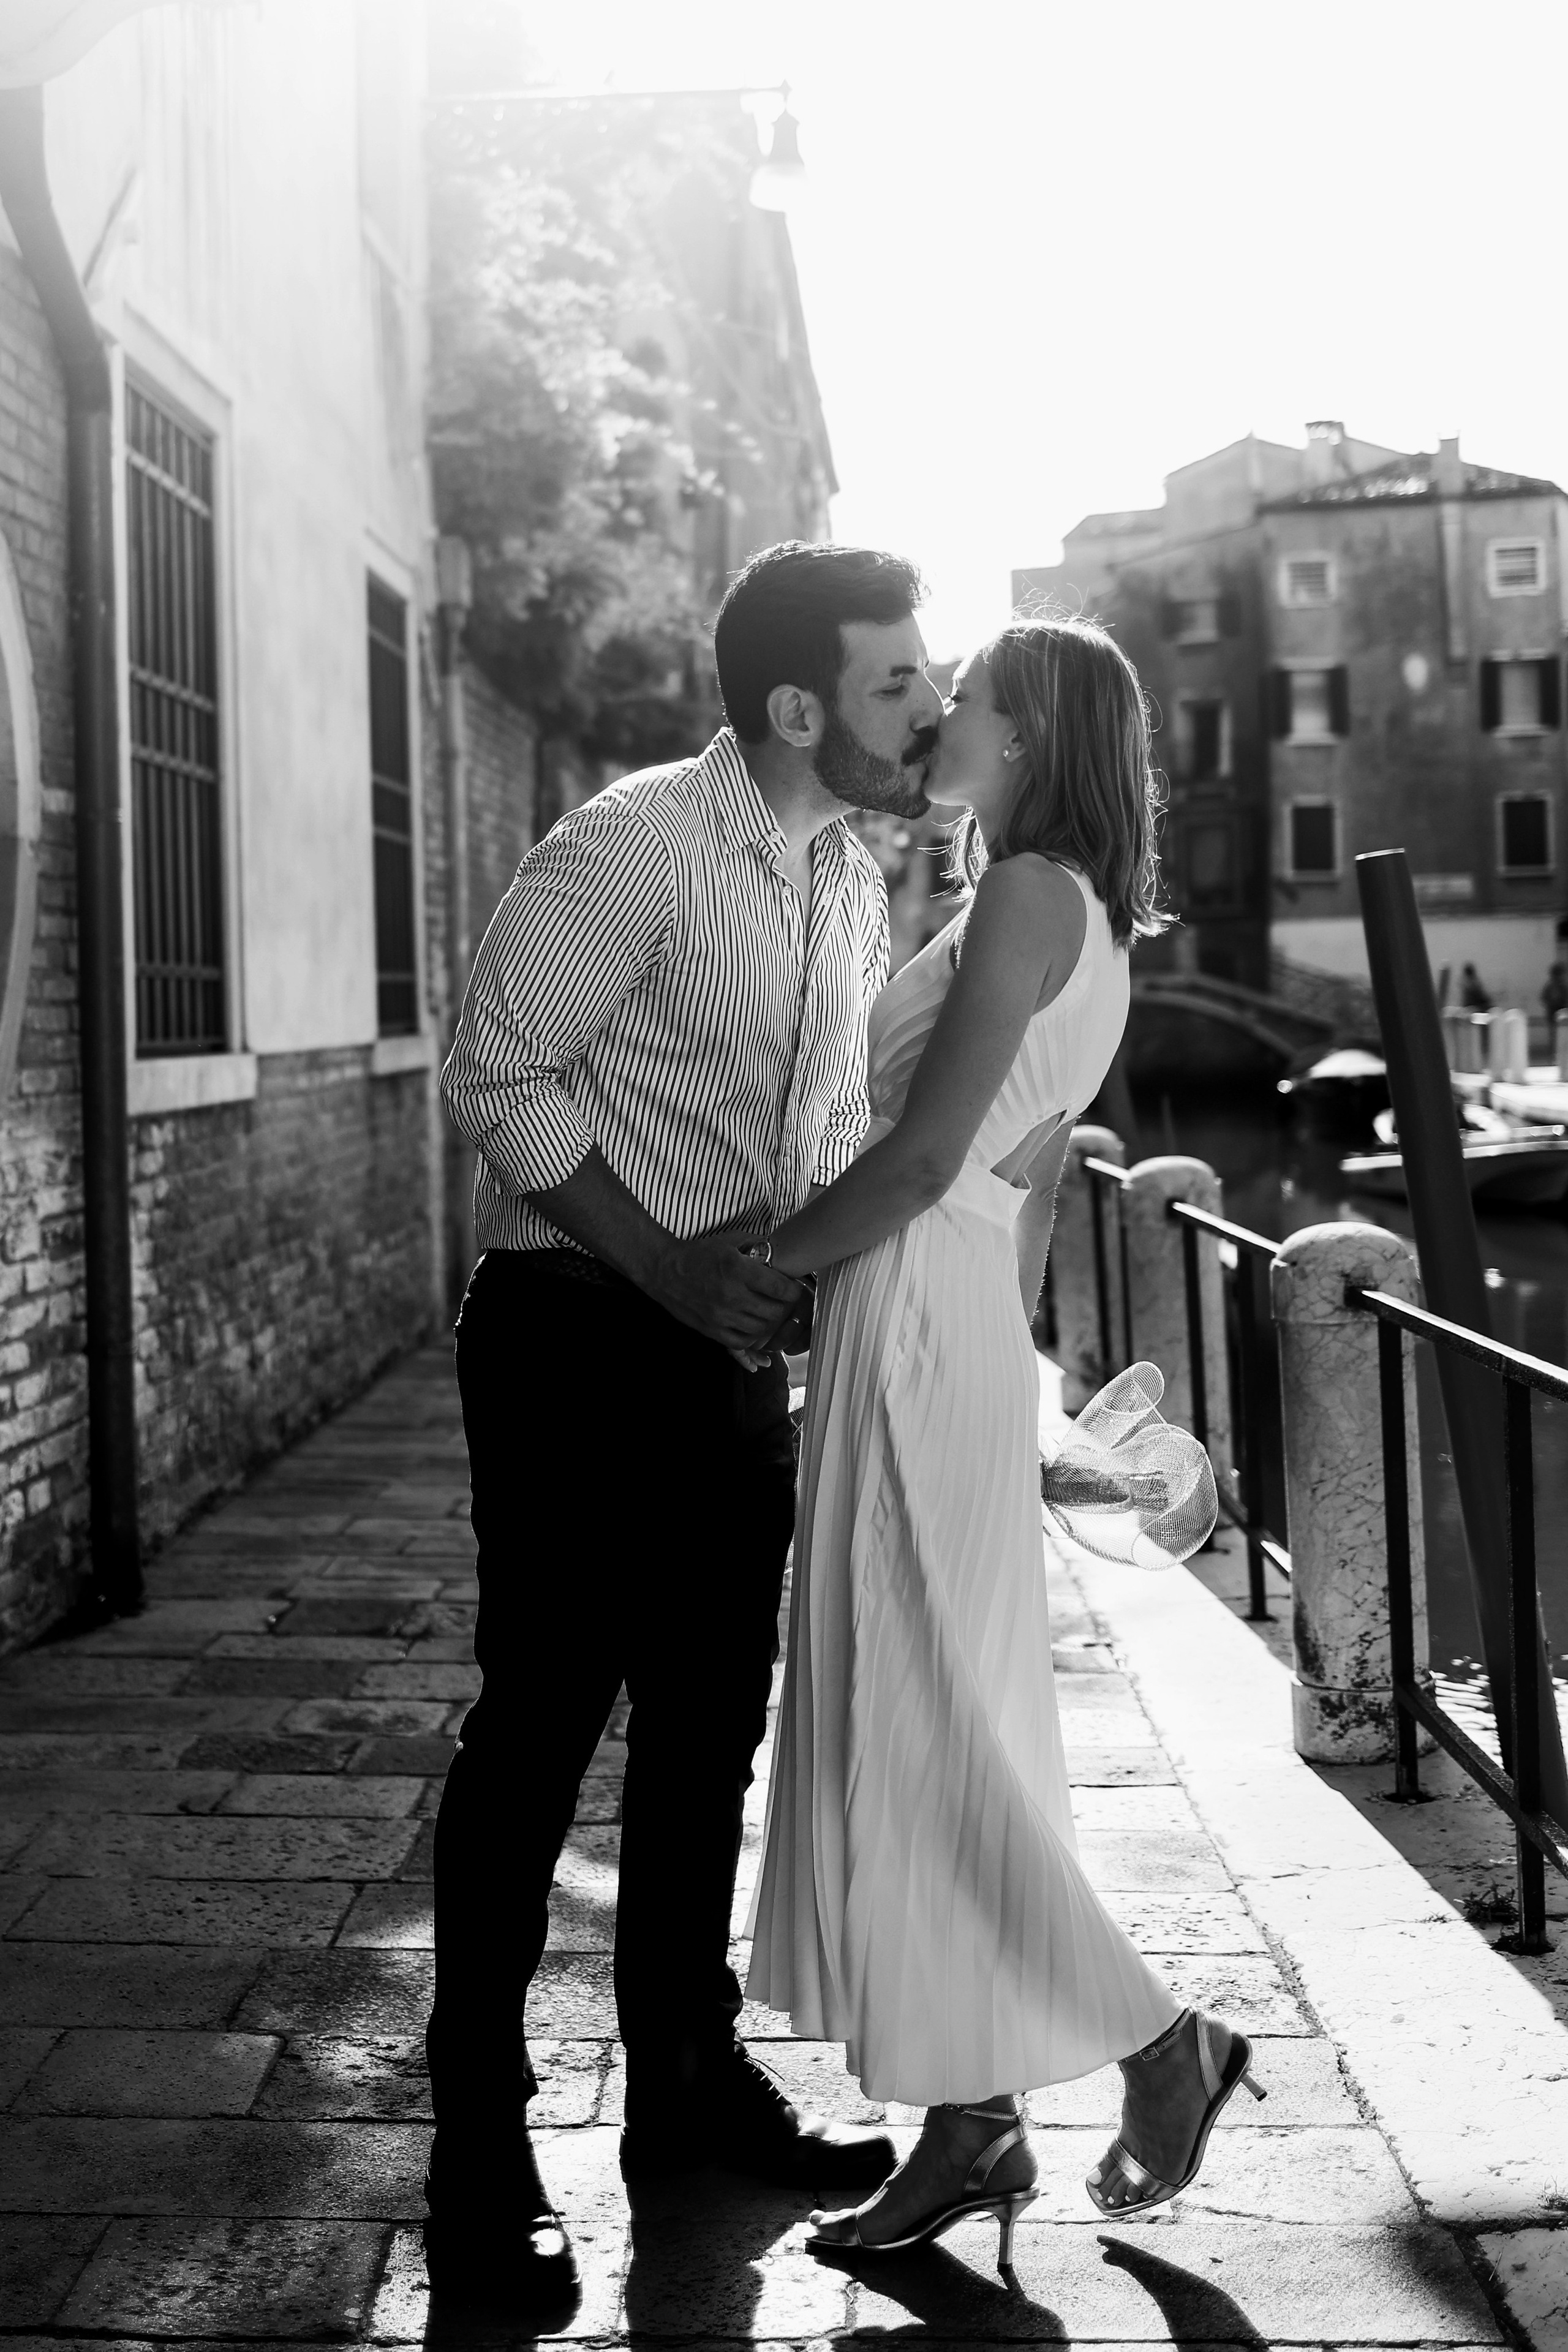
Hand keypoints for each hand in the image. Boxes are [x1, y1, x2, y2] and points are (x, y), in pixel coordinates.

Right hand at [648, 1234, 805, 1352]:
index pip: (779, 1288)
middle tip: (784, 1303)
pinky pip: (742, 1343)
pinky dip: (752, 1338)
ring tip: (769, 1314)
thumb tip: (782, 1252)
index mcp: (739, 1270)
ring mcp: (721, 1316)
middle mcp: (731, 1295)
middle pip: (774, 1312)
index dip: (793, 1291)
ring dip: (770, 1323)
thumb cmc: (700, 1254)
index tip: (794, 1290)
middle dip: (785, 1308)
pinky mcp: (711, 1330)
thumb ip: (758, 1245)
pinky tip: (753, 1327)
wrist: (665, 1270)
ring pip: (761, 1330)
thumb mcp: (731, 1241)